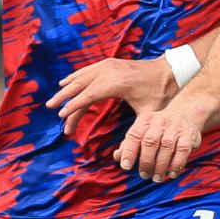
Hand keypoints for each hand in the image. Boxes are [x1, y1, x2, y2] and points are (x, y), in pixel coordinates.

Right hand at [47, 56, 178, 139]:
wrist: (170, 71)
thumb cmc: (160, 94)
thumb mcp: (149, 115)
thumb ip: (135, 134)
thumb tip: (125, 155)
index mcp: (116, 83)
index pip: (88, 95)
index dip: (73, 106)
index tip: (61, 116)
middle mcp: (109, 71)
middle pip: (80, 85)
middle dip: (64, 97)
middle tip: (50, 108)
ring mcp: (108, 64)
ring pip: (81, 77)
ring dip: (67, 88)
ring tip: (54, 99)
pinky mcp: (110, 62)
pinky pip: (87, 70)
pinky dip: (75, 77)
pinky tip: (66, 83)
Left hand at [117, 102, 206, 181]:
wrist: (186, 113)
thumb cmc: (158, 128)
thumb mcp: (143, 130)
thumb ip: (129, 144)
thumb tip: (117, 156)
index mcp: (145, 121)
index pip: (134, 135)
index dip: (129, 152)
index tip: (126, 167)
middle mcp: (159, 122)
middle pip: (150, 142)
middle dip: (146, 162)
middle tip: (144, 175)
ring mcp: (175, 128)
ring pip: (166, 147)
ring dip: (161, 166)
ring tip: (157, 178)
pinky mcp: (188, 135)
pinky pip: (182, 151)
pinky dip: (176, 164)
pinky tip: (171, 174)